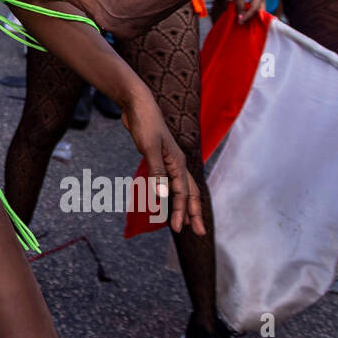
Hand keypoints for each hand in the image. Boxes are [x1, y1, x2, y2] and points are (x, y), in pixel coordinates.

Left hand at [120, 91, 204, 233]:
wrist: (138, 104)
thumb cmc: (145, 123)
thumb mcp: (149, 148)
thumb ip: (157, 173)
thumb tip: (163, 198)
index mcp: (178, 162)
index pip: (182, 193)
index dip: (181, 212)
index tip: (177, 229)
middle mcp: (177, 164)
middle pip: (189, 193)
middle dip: (193, 213)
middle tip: (199, 233)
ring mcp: (169, 161)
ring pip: (180, 188)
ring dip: (182, 205)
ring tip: (185, 223)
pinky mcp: (158, 158)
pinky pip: (168, 181)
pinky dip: (169, 194)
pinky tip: (166, 201)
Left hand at [222, 0, 264, 22]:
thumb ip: (240, 7)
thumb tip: (242, 18)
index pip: (255, 9)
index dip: (248, 16)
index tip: (240, 21)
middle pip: (259, 11)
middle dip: (252, 18)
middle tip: (244, 23)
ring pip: (255, 10)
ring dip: (249, 16)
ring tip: (243, 21)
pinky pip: (251, 8)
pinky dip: (247, 12)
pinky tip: (242, 16)